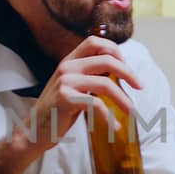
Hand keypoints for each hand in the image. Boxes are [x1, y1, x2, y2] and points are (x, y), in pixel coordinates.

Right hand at [23, 34, 143, 151]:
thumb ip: (89, 76)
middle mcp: (67, 67)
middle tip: (140, 86)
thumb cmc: (57, 111)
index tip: (127, 69)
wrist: (34, 131)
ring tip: (131, 112)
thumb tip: (119, 72)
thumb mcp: (72, 87)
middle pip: (106, 59)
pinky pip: (96, 105)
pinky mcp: (66, 99)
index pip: (95, 42)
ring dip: (123, 99)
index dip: (115, 51)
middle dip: (128, 72)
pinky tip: (114, 127)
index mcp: (69, 61)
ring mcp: (65, 82)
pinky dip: (109, 118)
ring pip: (105, 84)